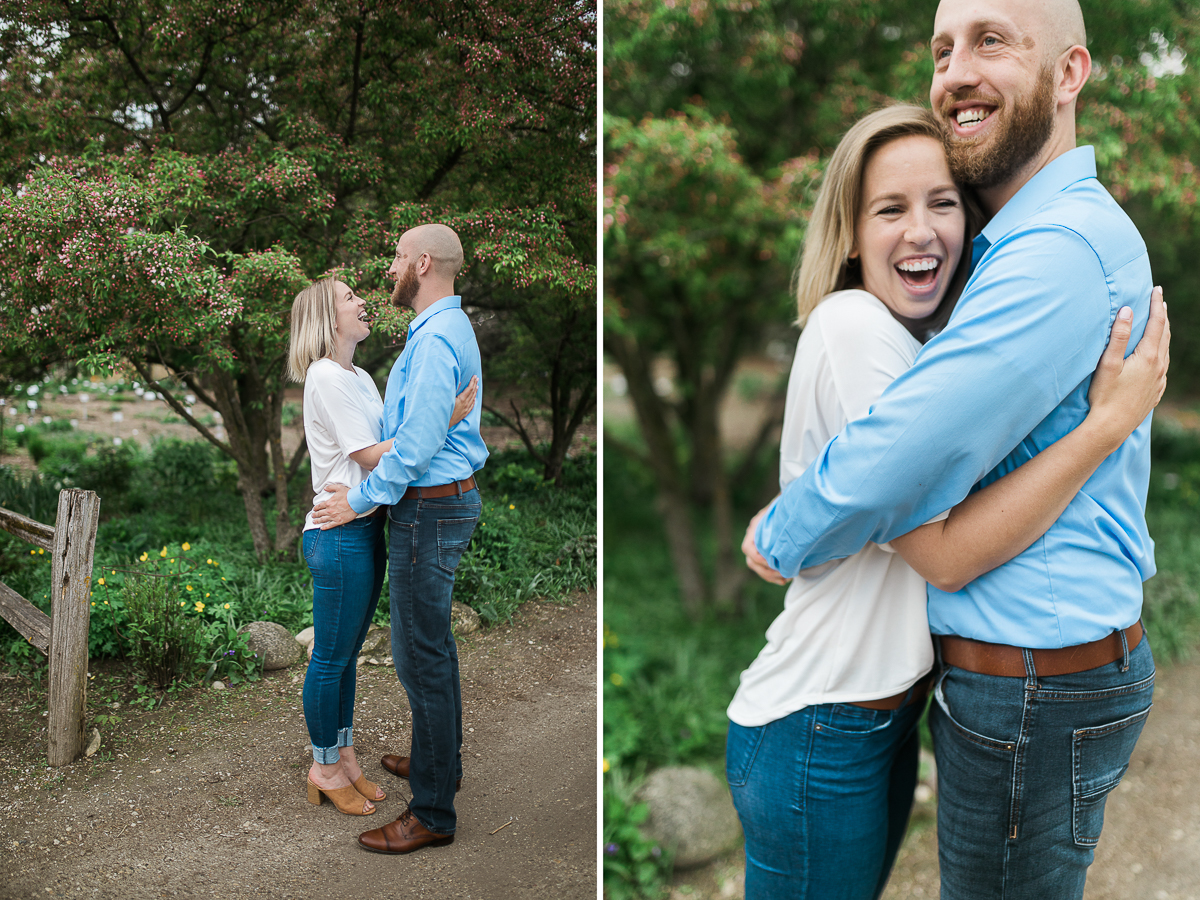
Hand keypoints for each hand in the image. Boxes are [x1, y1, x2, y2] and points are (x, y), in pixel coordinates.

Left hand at [311, 483, 357, 529]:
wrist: (356, 501)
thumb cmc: (348, 494)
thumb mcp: (339, 487)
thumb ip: (331, 487)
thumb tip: (325, 488)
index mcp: (329, 502)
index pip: (320, 506)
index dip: (316, 508)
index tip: (314, 509)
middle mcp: (329, 510)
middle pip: (320, 513)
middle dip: (315, 515)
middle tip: (312, 516)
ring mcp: (333, 516)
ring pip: (323, 520)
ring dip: (317, 521)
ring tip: (314, 522)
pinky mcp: (338, 521)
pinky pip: (330, 525)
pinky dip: (325, 527)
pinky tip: (322, 528)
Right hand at [450, 375, 477, 427]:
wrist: (445, 422)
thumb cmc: (445, 409)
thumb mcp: (449, 398)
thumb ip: (455, 389)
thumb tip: (460, 382)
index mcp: (462, 399)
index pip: (469, 388)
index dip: (472, 382)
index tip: (474, 376)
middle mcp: (465, 404)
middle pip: (472, 392)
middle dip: (475, 384)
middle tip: (477, 378)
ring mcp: (466, 409)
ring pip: (473, 398)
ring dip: (475, 391)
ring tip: (477, 386)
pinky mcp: (465, 413)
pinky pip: (472, 406)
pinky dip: (474, 400)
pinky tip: (474, 398)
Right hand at [742, 504, 787, 585]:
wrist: (790, 503)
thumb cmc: (788, 505)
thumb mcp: (783, 510)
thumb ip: (783, 516)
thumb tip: (792, 521)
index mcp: (755, 527)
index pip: (748, 548)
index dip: (758, 559)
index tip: (772, 563)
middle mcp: (754, 538)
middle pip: (752, 562)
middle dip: (766, 572)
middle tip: (783, 575)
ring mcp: (758, 546)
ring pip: (758, 568)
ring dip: (771, 576)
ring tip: (786, 579)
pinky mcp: (766, 553)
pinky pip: (765, 568)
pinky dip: (773, 575)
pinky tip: (786, 578)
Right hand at [1086, 286, 1169, 445]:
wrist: (1111, 427)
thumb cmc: (1105, 396)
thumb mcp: (1108, 363)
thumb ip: (1119, 336)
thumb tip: (1128, 311)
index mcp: (1149, 357)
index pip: (1157, 323)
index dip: (1156, 305)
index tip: (1156, 290)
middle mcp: (1159, 367)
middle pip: (1165, 335)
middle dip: (1162, 317)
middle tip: (1160, 301)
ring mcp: (1159, 381)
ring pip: (1166, 351)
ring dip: (1164, 335)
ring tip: (1160, 325)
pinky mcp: (1155, 392)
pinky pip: (1163, 368)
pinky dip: (1162, 354)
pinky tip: (1158, 357)